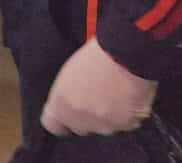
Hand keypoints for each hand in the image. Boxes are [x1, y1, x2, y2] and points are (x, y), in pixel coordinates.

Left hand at [41, 38, 157, 136]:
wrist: (125, 55)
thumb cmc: (96, 56)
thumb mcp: (69, 73)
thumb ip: (67, 95)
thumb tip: (71, 101)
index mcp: (60, 104)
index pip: (53, 125)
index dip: (62, 119)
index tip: (68, 112)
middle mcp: (79, 119)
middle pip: (80, 127)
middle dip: (87, 116)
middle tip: (95, 97)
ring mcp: (103, 124)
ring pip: (104, 126)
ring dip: (108, 115)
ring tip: (114, 93)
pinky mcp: (125, 125)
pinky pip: (125, 123)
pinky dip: (127, 114)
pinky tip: (128, 96)